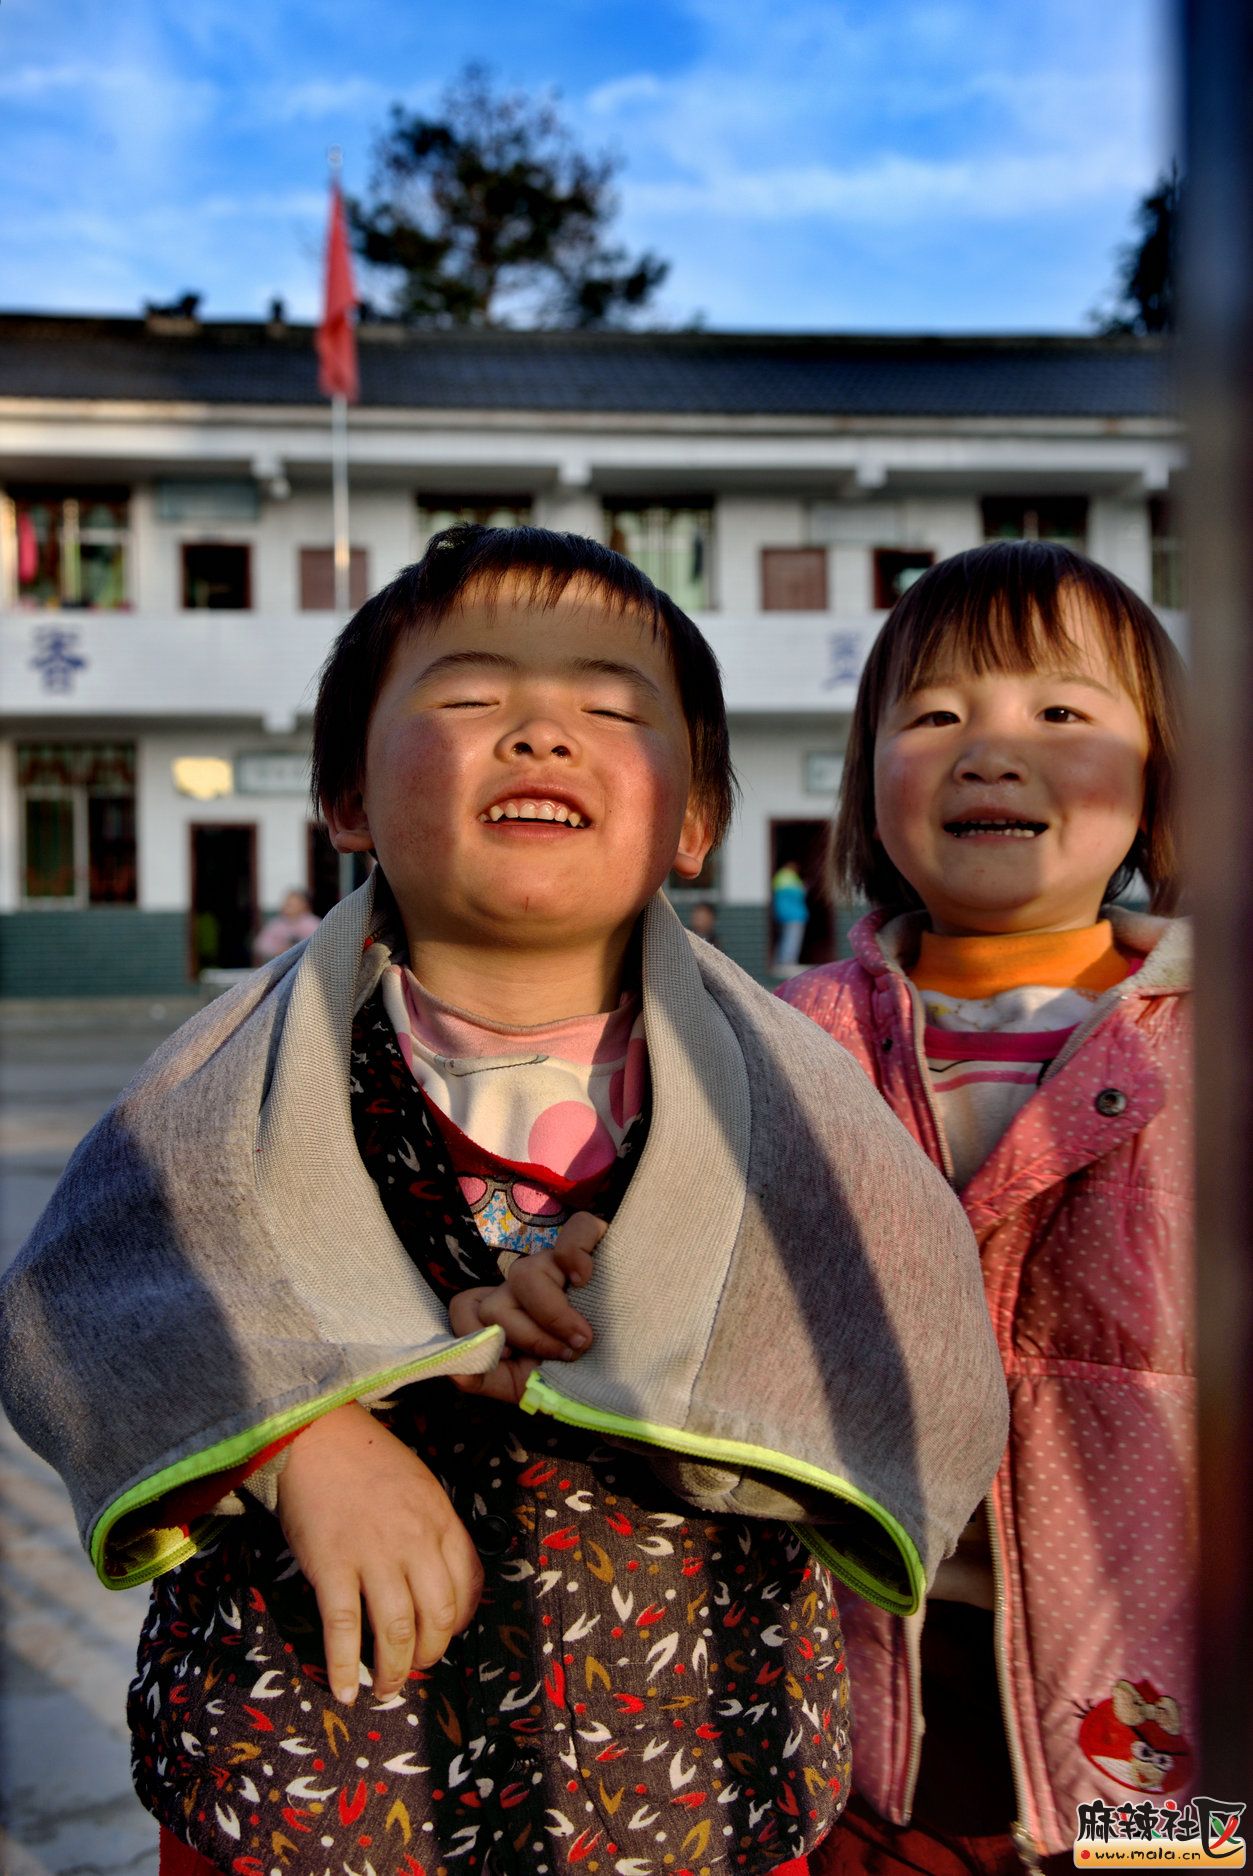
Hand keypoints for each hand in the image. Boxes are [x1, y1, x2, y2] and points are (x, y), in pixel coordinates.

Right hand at [275, 1401, 482, 1704]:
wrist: (317, 1436)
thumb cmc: (368, 1460)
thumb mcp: (421, 1486)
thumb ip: (434, 1530)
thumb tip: (436, 1578)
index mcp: (441, 1520)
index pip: (468, 1586)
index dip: (459, 1622)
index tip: (444, 1635)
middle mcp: (415, 1542)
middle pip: (437, 1616)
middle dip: (430, 1653)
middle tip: (416, 1666)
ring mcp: (373, 1556)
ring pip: (397, 1629)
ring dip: (395, 1669)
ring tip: (388, 1688)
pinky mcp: (332, 1567)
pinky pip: (343, 1629)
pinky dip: (344, 1666)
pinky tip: (346, 1688)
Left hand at [448, 1210, 606, 1403]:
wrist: (639, 1366)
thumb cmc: (583, 1373)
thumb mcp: (530, 1387)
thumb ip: (488, 1379)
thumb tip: (455, 1371)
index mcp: (507, 1315)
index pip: (464, 1306)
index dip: (476, 1333)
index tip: (509, 1356)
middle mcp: (524, 1286)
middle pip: (496, 1300)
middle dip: (530, 1337)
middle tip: (567, 1356)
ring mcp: (555, 1262)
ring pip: (524, 1274)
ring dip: (554, 1314)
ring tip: (585, 1338)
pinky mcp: (590, 1241)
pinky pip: (572, 1231)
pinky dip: (574, 1255)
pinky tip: (586, 1280)